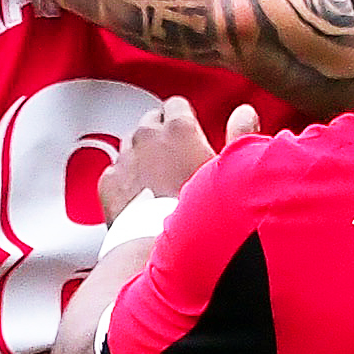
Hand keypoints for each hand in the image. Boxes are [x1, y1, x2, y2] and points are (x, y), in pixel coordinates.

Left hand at [101, 97, 249, 218]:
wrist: (164, 248)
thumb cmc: (201, 215)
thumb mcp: (231, 171)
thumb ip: (240, 135)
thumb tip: (244, 113)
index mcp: (179, 129)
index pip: (176, 104)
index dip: (185, 118)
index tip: (191, 131)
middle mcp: (147, 137)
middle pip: (151, 121)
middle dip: (162, 134)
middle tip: (176, 157)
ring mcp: (124, 158)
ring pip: (130, 143)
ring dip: (142, 155)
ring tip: (158, 179)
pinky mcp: (108, 182)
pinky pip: (115, 170)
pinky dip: (125, 179)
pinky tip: (140, 196)